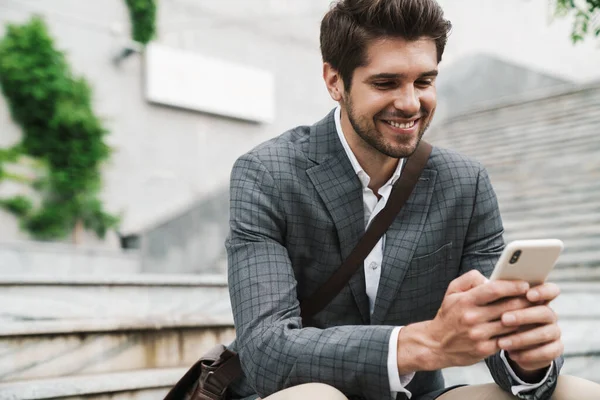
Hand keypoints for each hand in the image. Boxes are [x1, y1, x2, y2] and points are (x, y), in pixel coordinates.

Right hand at [398, 270, 531, 372]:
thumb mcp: (451, 292)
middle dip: (525, 301)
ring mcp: (478, 335)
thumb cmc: (448, 315)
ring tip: (533, 311)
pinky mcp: (484, 349)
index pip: (494, 289)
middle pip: (508, 307)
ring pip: (511, 324)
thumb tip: (490, 278)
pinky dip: (517, 333)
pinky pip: (508, 339)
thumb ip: (469, 279)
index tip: (525, 284)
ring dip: (525, 317)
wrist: (436, 344)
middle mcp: (472, 318)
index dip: (513, 286)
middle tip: (536, 297)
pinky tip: (522, 327)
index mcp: (464, 301)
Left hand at [497, 283, 562, 376]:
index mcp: (538, 299)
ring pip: (545, 333)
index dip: (542, 291)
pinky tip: (512, 354)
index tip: (528, 294)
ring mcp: (553, 331)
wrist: (507, 344)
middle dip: (524, 316)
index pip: (550, 290)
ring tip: (501, 342)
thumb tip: (484, 283)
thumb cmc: (499, 317)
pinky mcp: (554, 349)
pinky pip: (547, 352)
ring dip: (522, 338)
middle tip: (503, 319)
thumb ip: (495, 293)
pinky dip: (529, 354)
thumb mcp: (494, 304)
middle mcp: (548, 314)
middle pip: (545, 312)